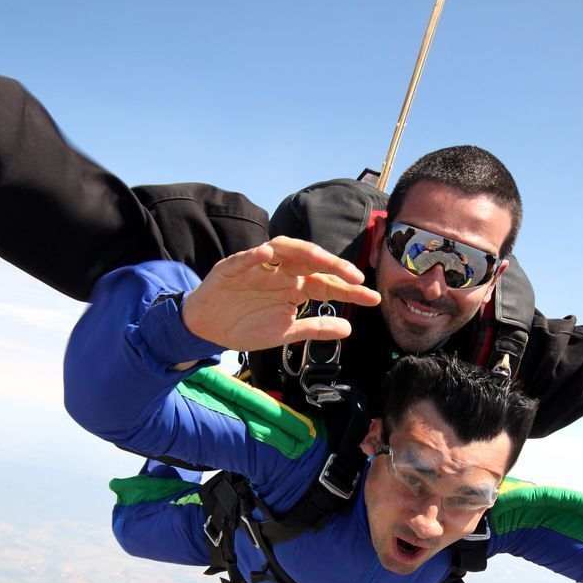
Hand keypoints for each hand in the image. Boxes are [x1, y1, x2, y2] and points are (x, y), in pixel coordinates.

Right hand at [180, 236, 380, 351]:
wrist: (208, 328)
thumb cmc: (247, 325)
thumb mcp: (285, 333)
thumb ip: (314, 329)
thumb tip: (348, 329)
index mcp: (294, 287)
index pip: (327, 284)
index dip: (349, 290)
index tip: (373, 298)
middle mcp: (280, 272)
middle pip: (310, 261)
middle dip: (333, 266)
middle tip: (355, 277)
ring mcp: (258, 267)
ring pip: (283, 249)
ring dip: (302, 251)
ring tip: (321, 258)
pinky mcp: (232, 268)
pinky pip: (245, 258)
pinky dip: (255, 255)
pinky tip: (267, 254)